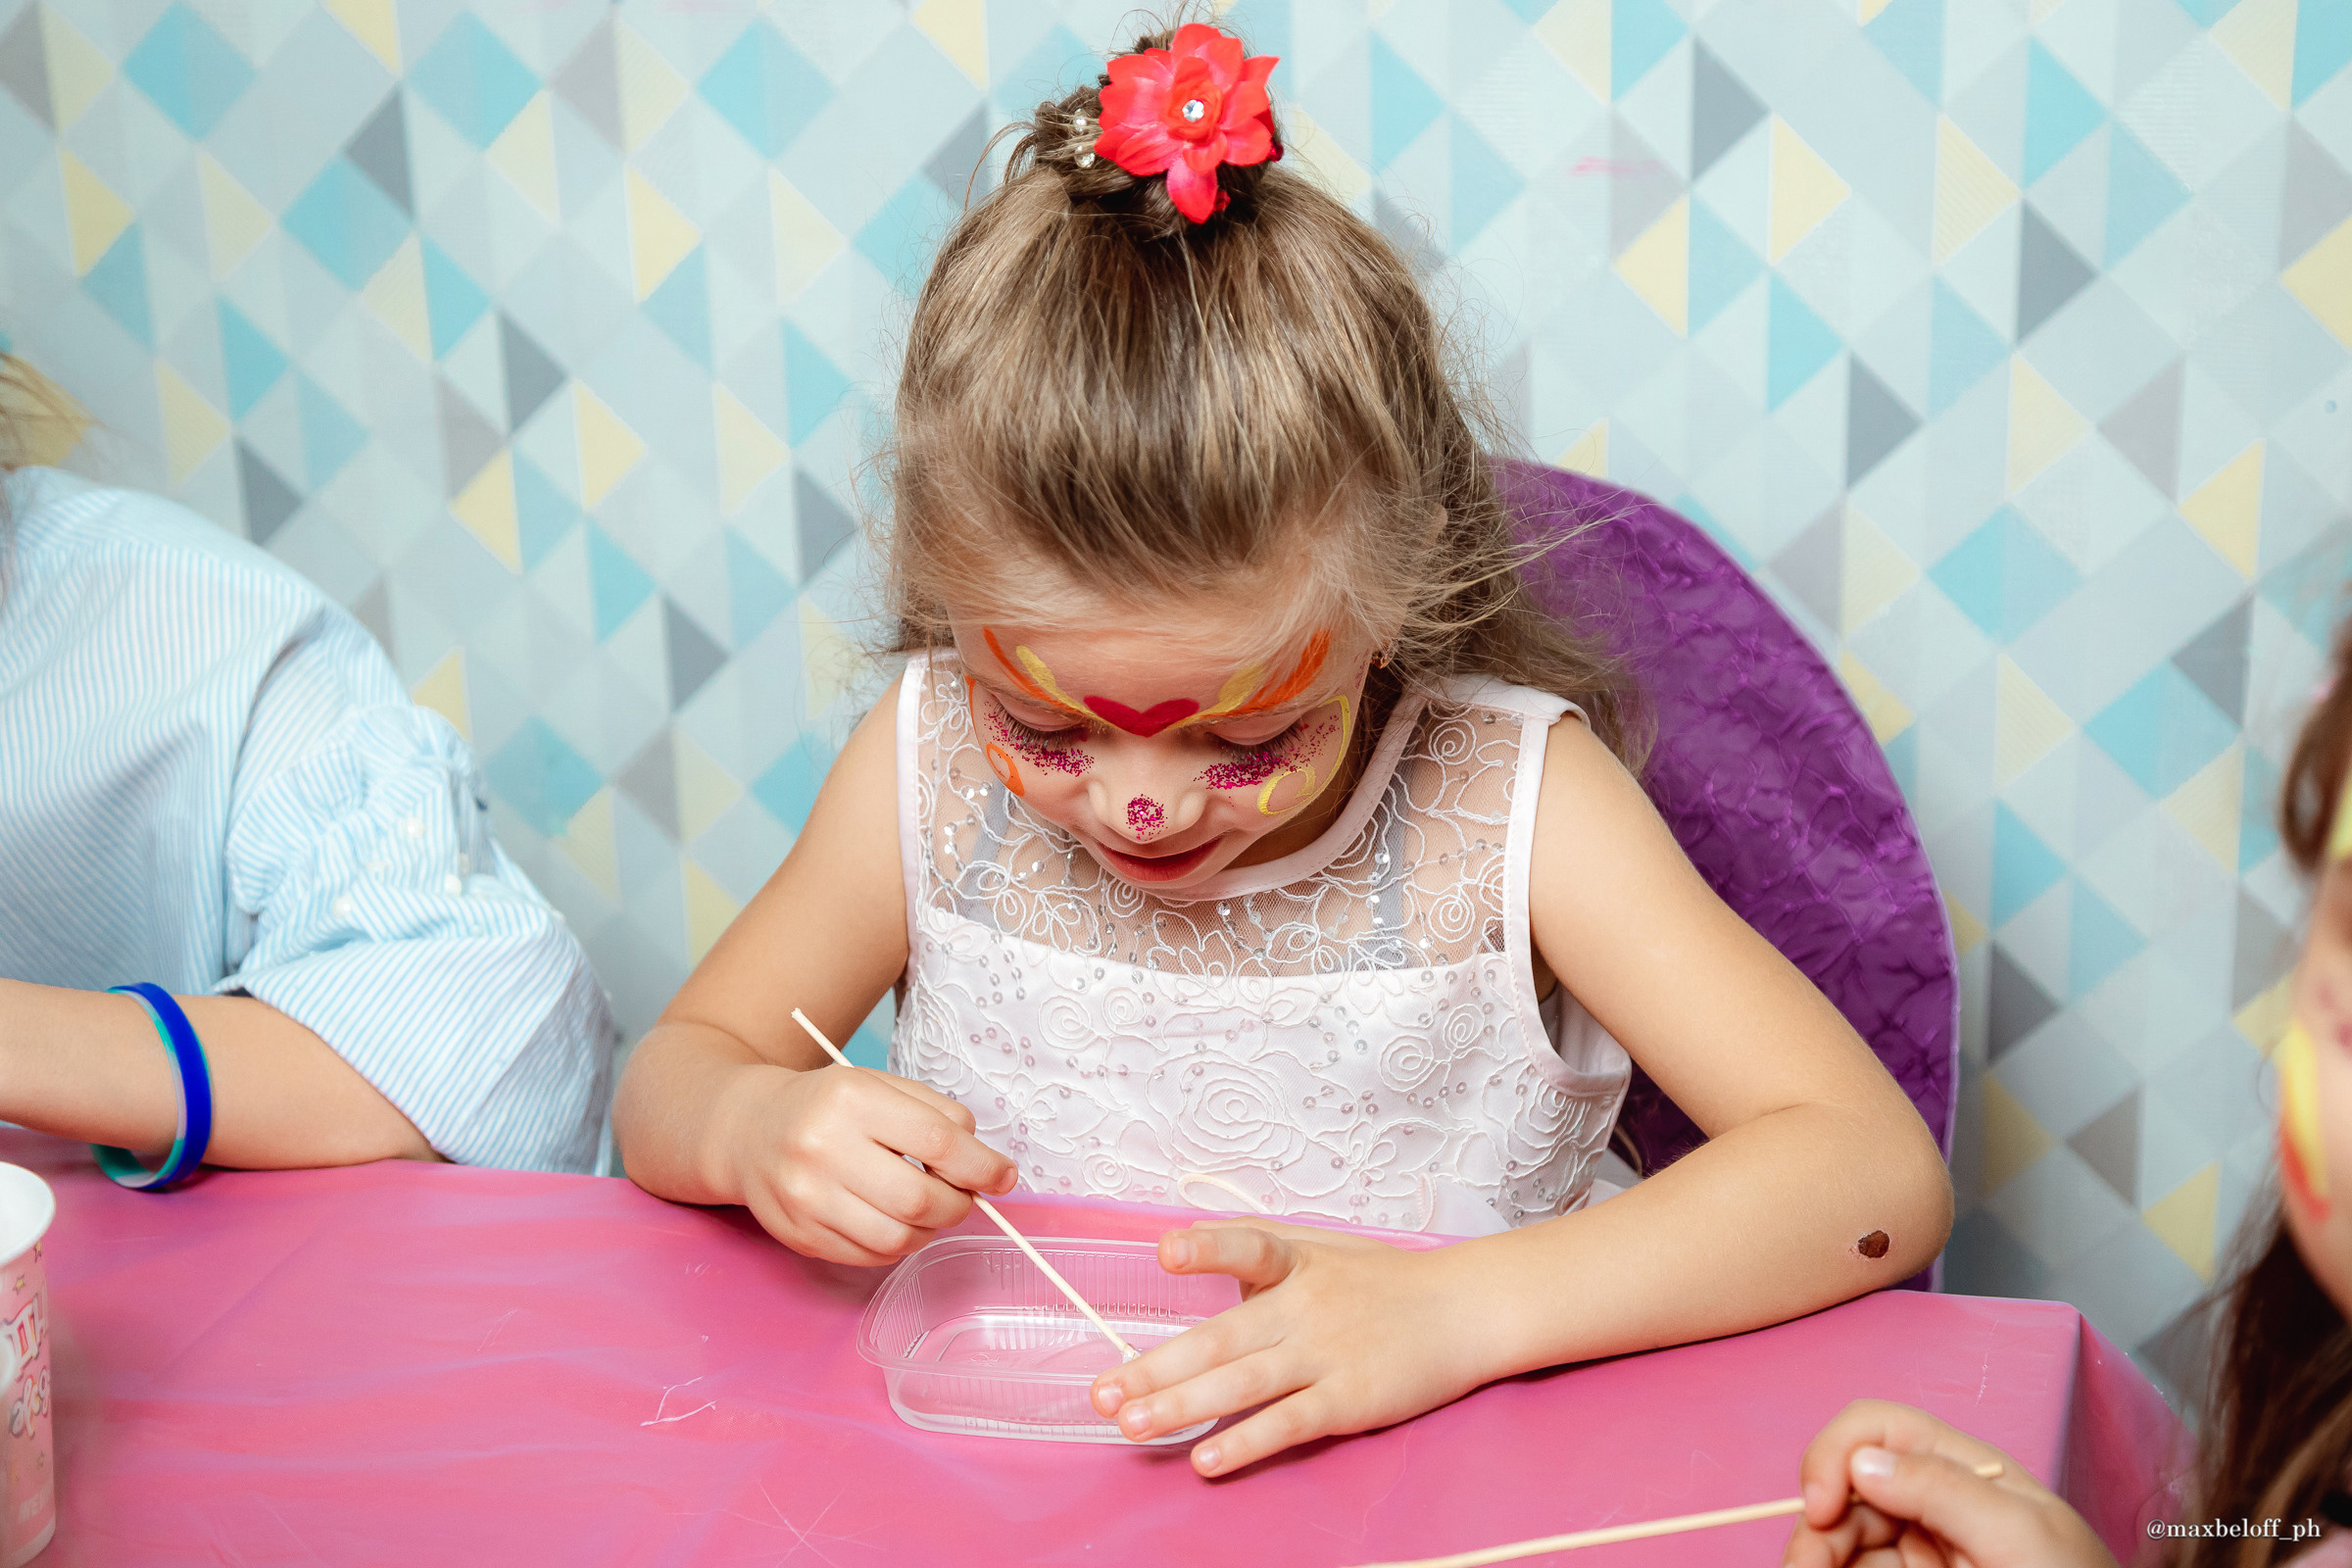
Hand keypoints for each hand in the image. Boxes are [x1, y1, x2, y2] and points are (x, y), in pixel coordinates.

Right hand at [716, 1063, 1015, 1266]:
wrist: (748, 1129)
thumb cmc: (828, 1106)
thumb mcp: (880, 1086)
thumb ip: (937, 1116)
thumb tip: (987, 1166)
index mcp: (851, 1100)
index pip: (937, 1142)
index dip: (982, 1166)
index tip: (1003, 1176)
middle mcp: (822, 1149)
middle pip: (919, 1199)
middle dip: (958, 1204)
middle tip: (963, 1196)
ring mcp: (806, 1198)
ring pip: (897, 1238)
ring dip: (929, 1230)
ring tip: (927, 1209)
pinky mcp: (799, 1235)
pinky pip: (870, 1257)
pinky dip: (897, 1245)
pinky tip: (893, 1221)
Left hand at [1086, 1220, 1487, 1476]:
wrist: (1463, 1310)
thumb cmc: (1384, 1280)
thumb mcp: (1322, 1248)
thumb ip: (1259, 1253)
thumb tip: (1190, 1246)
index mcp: (1297, 1262)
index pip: (1249, 1247)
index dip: (1208, 1247)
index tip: (1166, 1251)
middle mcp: (1306, 1306)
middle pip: (1220, 1338)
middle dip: (1156, 1367)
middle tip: (1103, 1392)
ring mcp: (1326, 1354)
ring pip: (1243, 1384)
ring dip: (1182, 1407)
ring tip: (1131, 1426)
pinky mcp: (1349, 1399)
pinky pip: (1288, 1423)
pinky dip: (1246, 1442)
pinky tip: (1206, 1460)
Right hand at [1783, 1400, 2118, 1567]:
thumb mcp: (2021, 1534)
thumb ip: (1943, 1489)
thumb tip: (1862, 1461)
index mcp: (1963, 1470)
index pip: (1877, 1429)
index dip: (1836, 1454)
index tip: (1822, 1505)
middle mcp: (1934, 1504)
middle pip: (1846, 1490)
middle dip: (1816, 1523)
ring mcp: (1923, 1551)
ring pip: (1842, 1539)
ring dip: (1816, 1555)